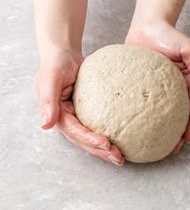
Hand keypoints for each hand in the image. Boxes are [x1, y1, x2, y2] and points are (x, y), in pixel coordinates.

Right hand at [37, 48, 123, 165]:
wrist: (63, 52)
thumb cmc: (56, 62)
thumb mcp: (50, 77)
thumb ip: (47, 100)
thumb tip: (46, 125)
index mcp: (57, 114)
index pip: (74, 131)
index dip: (89, 139)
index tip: (105, 144)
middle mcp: (67, 119)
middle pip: (83, 140)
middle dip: (100, 151)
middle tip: (118, 157)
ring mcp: (77, 116)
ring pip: (91, 135)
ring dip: (105, 148)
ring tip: (121, 156)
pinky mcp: (88, 110)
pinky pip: (99, 123)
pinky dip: (109, 132)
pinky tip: (123, 138)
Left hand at [126, 21, 189, 152]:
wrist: (146, 25)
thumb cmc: (168, 35)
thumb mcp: (188, 49)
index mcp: (184, 81)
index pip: (189, 106)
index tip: (186, 140)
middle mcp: (169, 86)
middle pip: (174, 113)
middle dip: (174, 132)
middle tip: (171, 149)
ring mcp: (153, 86)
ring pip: (156, 110)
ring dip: (157, 127)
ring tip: (152, 143)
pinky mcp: (137, 83)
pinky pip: (138, 100)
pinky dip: (138, 113)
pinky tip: (133, 124)